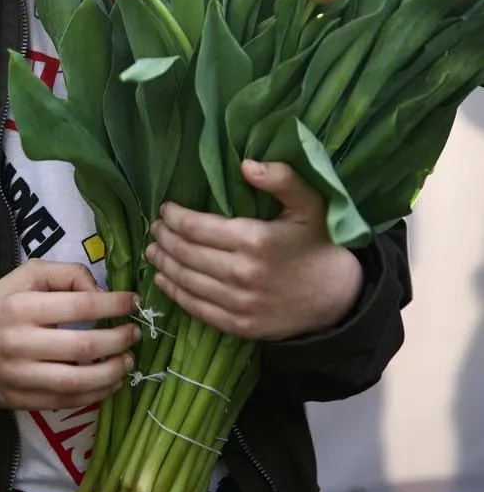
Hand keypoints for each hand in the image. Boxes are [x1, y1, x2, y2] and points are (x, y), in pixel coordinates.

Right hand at [0, 260, 138, 409]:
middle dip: (119, 341)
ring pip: (77, 383)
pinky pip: (65, 403)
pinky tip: (109, 383)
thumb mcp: (28, 274)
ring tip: (127, 362)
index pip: (81, 306)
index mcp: (22, 306)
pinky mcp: (18, 401)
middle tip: (135, 334)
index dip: (114, 305)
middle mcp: (20, 343)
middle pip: (84, 348)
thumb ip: (67, 275)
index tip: (133, 302)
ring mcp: (18, 377)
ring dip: (112, 374)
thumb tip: (103, 293)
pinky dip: (94, 395)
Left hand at [146, 160, 363, 340]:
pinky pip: (197, 308)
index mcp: (254, 240)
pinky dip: (174, 292)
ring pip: (185, 280)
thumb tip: (246, 164)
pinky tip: (163, 279)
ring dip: (163, 263)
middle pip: (184, 253)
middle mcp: (241, 273)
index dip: (173, 217)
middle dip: (163, 238)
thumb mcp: (309, 202)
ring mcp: (239, 304)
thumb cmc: (319, 243)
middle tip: (155, 227)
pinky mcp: (240, 326)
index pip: (194, 227)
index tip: (165, 209)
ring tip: (153, 249)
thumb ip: (281, 178)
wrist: (339, 297)